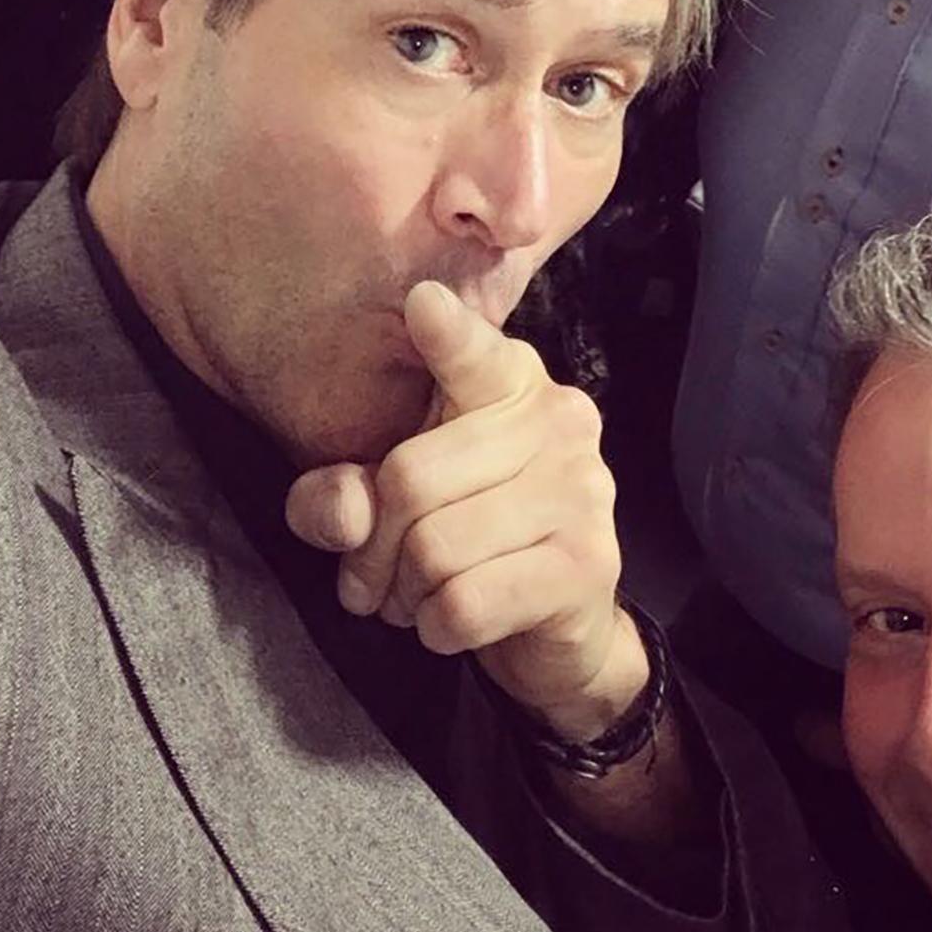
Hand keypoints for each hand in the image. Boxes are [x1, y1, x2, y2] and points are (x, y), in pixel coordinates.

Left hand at [285, 281, 644, 735]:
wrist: (557, 630)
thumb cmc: (465, 541)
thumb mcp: (388, 505)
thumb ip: (344, 497)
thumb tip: (342, 511)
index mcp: (511, 381)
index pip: (472, 353)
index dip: (445, 334)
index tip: (420, 301)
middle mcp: (558, 418)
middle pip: (410, 478)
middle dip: (372, 548)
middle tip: (374, 578)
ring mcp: (582, 488)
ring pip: (435, 548)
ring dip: (404, 595)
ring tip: (416, 598)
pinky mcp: (588, 561)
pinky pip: (467, 602)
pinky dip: (438, 628)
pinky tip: (451, 622)